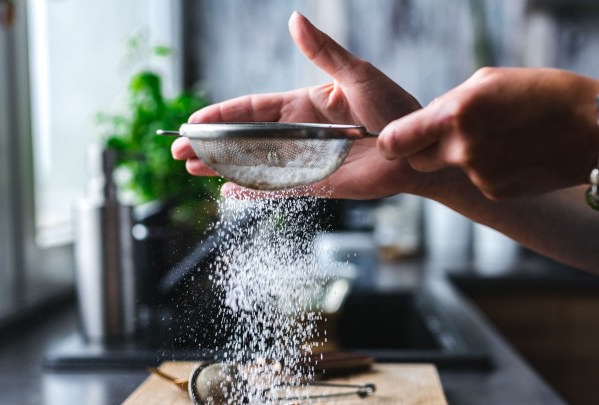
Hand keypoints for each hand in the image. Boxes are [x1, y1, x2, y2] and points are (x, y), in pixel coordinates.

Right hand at [173, 12, 429, 199]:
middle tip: (179, 151)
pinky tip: (228, 191)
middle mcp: (301, 133)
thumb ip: (324, 52)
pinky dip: (255, 191)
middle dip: (211, 144)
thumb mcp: (358, 75)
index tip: (194, 122)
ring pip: (256, 164)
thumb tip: (294, 19)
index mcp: (305, 104)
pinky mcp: (320, 184)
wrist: (420, 149)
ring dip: (223, 165)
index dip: (222, 115)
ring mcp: (308, 160)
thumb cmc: (397, 108)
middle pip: (246, 139)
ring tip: (192, 169)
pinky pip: (281, 188)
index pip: (254, 109)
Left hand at [377, 68, 598, 199]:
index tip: (393, 139)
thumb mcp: (488, 81)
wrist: (594, 132)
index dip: (390, 141)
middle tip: (448, 132)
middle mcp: (462, 150)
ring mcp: (478, 176)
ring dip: (461, 155)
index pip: (394, 141)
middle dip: (423, 149)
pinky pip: (476, 180)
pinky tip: (514, 151)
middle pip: (416, 161)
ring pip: (449, 169)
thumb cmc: (544, 94)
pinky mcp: (495, 193)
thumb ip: (449, 104)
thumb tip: (426, 123)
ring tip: (498, 134)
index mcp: (455, 114)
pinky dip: (487, 167)